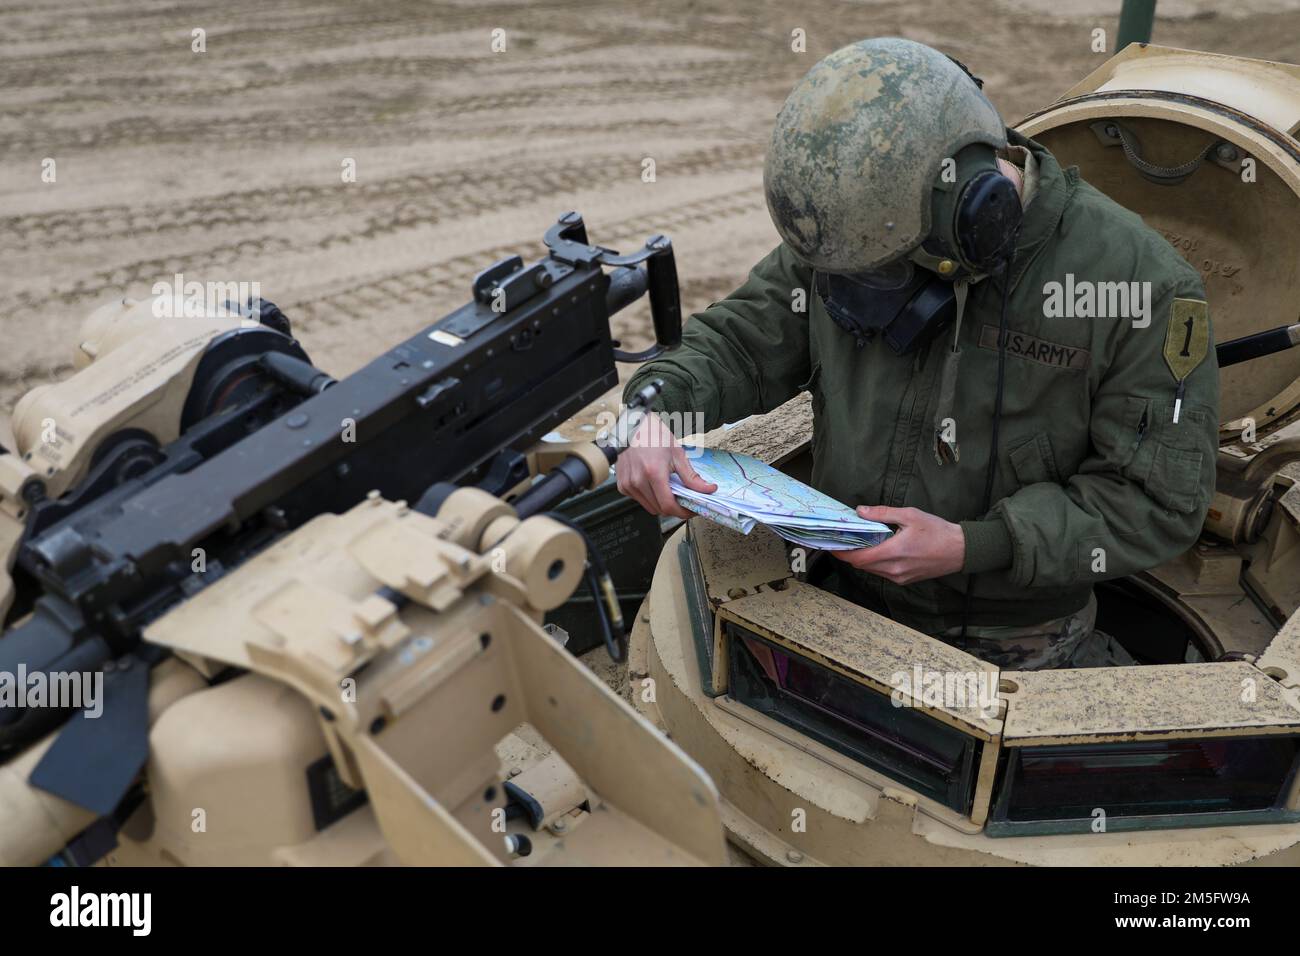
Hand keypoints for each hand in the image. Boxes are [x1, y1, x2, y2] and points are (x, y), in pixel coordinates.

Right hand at [615, 412, 716, 518]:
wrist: (634, 425)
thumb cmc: (655, 436)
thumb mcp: (678, 454)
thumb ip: (692, 477)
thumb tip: (709, 490)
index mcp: (653, 473)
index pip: (668, 506)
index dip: (682, 513)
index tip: (691, 510)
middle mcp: (637, 481)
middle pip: (659, 509)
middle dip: (674, 509)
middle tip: (684, 501)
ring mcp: (627, 484)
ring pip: (649, 507)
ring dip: (661, 504)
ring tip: (670, 492)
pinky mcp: (622, 485)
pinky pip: (639, 500)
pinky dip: (650, 498)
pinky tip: (655, 486)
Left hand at [833, 505, 964, 584]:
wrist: (960, 550)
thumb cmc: (937, 530)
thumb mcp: (909, 515)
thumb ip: (882, 513)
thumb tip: (860, 511)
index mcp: (893, 552)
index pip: (858, 558)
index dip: (842, 553)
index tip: (832, 544)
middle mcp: (894, 569)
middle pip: (861, 565)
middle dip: (850, 554)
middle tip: (844, 539)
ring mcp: (899, 577)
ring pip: (871, 570)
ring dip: (863, 558)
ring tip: (860, 542)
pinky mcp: (905, 580)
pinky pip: (882, 573)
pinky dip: (875, 562)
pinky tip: (878, 549)